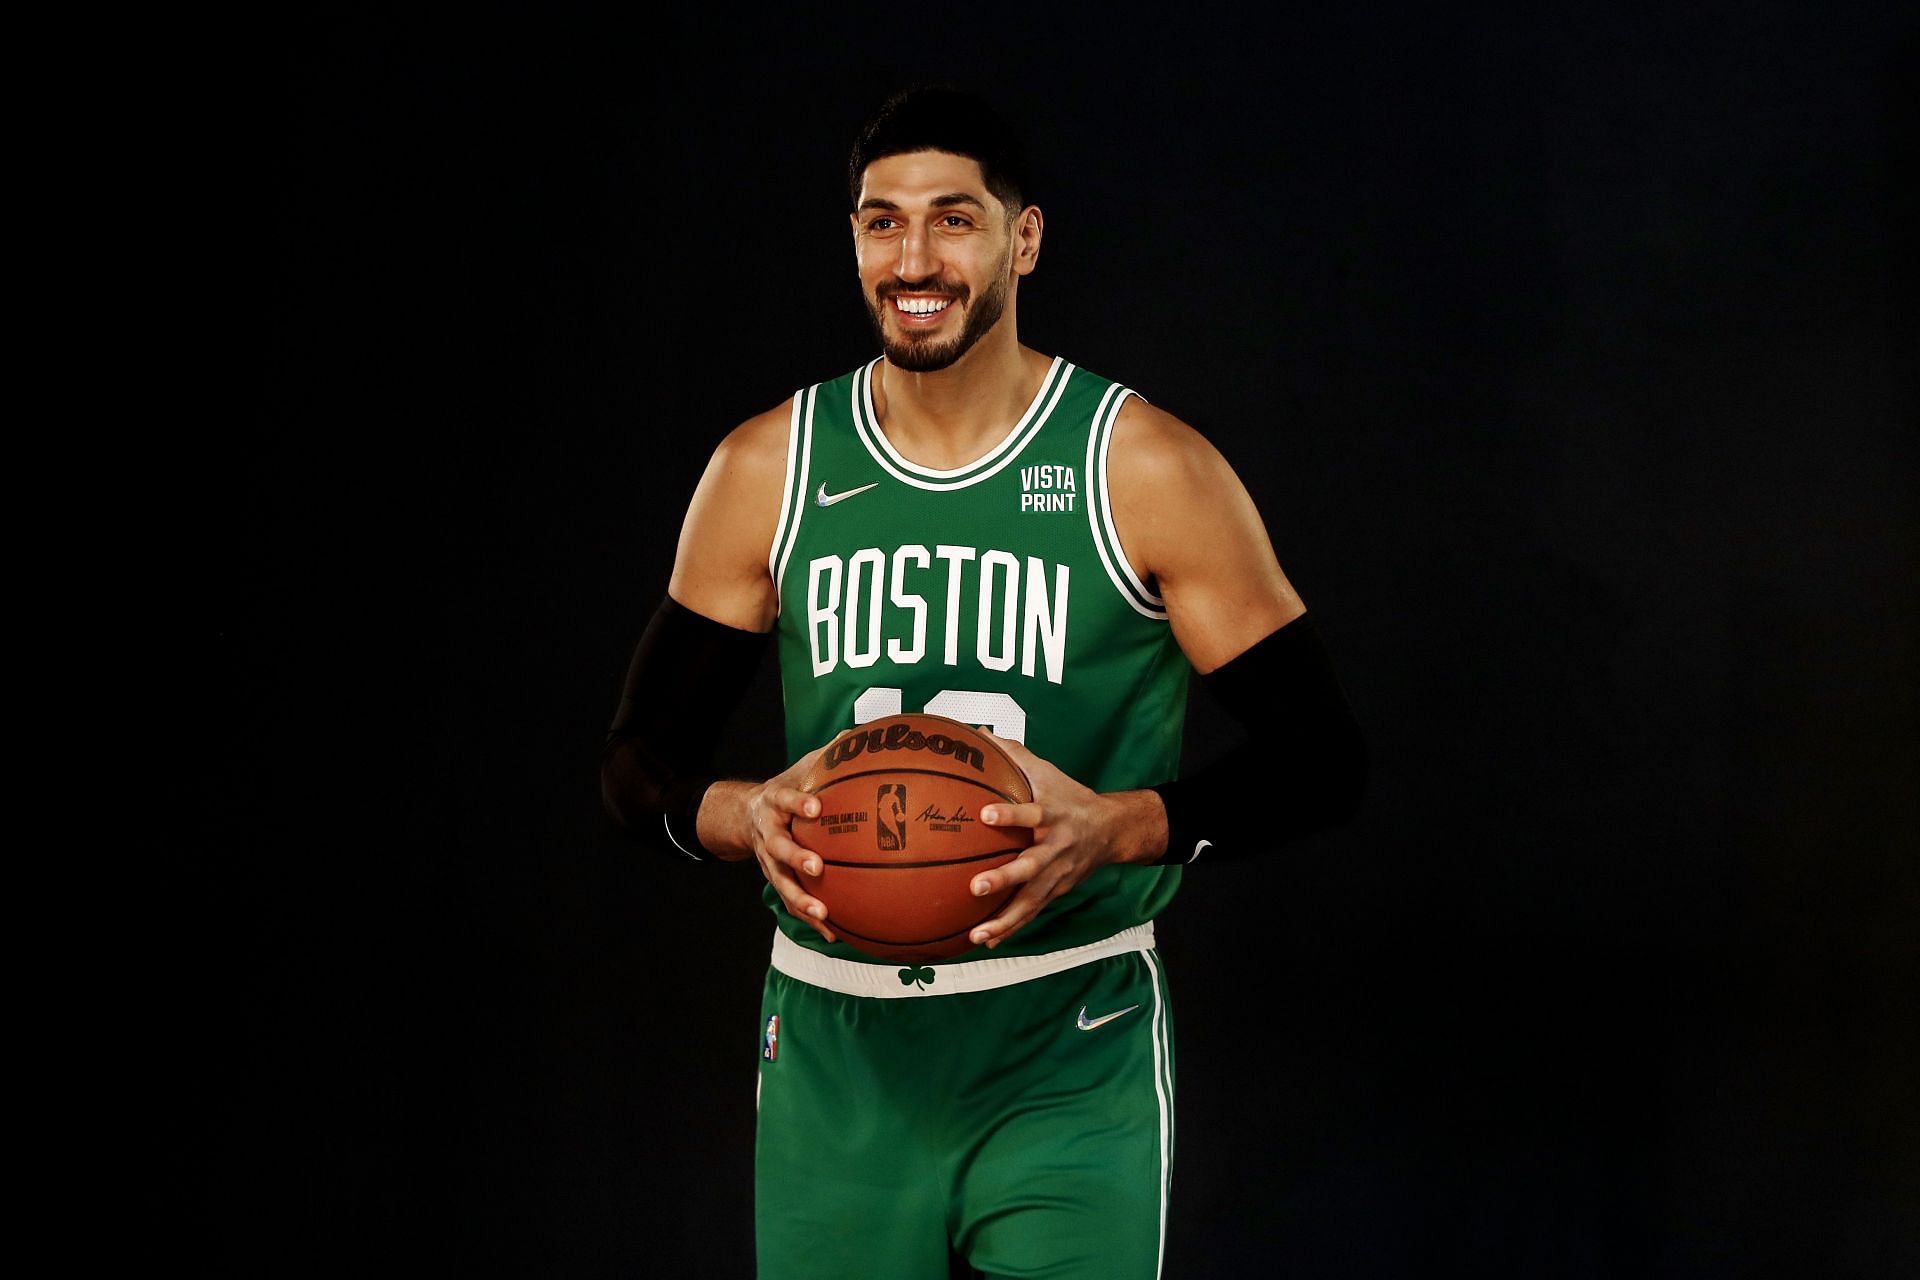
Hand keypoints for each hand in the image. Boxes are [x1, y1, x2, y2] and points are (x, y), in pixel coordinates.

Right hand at [711, 755, 837, 943]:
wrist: (746, 815)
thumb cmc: (788, 789)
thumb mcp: (801, 768)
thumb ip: (829, 756)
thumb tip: (864, 733)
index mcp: (774, 802)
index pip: (784, 799)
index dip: (798, 803)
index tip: (817, 806)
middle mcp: (768, 834)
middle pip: (778, 848)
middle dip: (796, 858)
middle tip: (816, 866)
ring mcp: (769, 861)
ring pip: (782, 883)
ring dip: (801, 900)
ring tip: (823, 913)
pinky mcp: (775, 880)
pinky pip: (793, 902)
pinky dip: (812, 919)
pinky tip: (836, 934)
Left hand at [964, 734, 1166, 949]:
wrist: (1112, 829)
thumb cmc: (1068, 796)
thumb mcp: (1046, 771)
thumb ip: (1011, 754)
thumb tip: (975, 734)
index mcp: (1053, 814)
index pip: (1031, 812)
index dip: (1010, 813)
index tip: (984, 813)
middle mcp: (1057, 847)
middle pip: (1031, 866)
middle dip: (1004, 878)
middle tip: (975, 886)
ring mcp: (1058, 874)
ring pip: (1031, 900)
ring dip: (1004, 919)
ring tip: (976, 935)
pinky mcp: (1057, 891)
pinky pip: (1031, 913)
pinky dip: (1009, 928)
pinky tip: (984, 940)